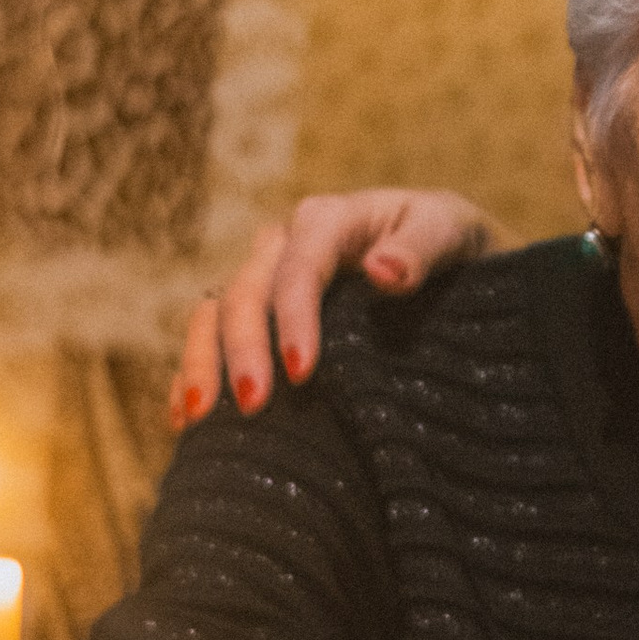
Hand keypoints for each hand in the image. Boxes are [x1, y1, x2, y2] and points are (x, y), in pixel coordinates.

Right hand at [170, 188, 502, 425]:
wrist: (454, 262)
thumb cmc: (455, 244)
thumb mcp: (452, 233)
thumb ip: (421, 248)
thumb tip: (380, 270)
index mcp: (329, 219)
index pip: (298, 267)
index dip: (293, 317)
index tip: (301, 371)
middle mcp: (285, 245)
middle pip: (246, 292)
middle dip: (242, 349)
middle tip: (253, 407)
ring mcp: (266, 280)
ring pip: (215, 313)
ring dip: (201, 363)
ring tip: (196, 417)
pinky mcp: (260, 315)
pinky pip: (210, 338)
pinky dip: (192, 374)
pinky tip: (183, 420)